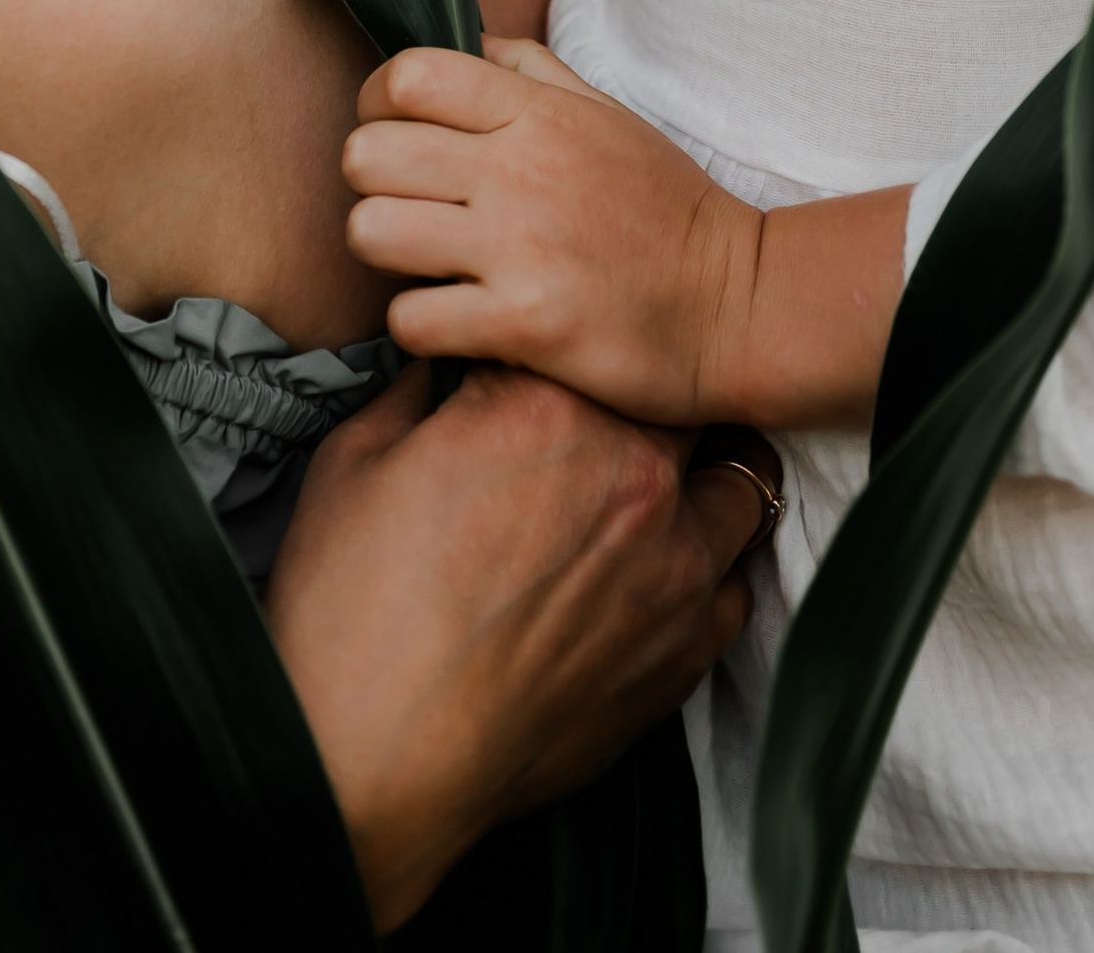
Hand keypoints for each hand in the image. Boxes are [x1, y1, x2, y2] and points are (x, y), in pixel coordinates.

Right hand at [265, 361, 769, 930]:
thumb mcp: (357, 457)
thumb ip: (419, 391)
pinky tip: (655, 581)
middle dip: (650, 394)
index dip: (563, 343)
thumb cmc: (349, 610)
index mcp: (550, 403)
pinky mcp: (682, 655)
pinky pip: (734, 588)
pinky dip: (707, 573)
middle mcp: (633, 472)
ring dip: (705, 475)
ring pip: (743, 481)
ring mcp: (672, 567)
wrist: (369, 759)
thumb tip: (441, 363)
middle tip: (610, 416)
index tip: (538, 365)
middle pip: (686, 393)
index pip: (588, 333)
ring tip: (656, 493)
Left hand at [343, 40, 760, 422]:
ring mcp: (519, 247)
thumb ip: (532, 71)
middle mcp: (518, 170)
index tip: (396, 134)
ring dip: (385, 252)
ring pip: (372, 233)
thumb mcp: (607, 114)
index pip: (407, 75)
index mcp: (537, 113)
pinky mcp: (524, 323)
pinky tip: (450, 317)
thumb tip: (470, 42)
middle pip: (368, 153)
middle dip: (372, 182)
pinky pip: (411, 319)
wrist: (736, 303)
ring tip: (421, 261)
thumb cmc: (666, 207)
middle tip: (406, 203)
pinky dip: (418, 324)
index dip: (377, 104)